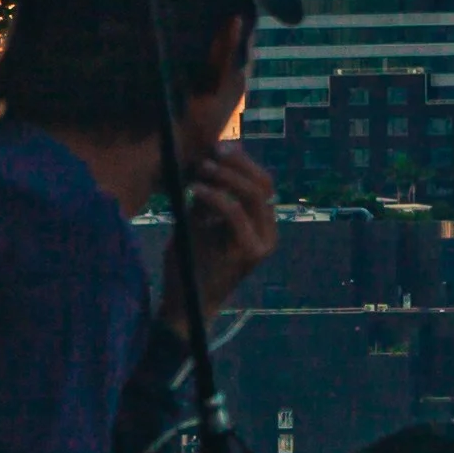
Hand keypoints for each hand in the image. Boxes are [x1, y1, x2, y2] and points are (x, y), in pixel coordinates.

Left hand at [176, 141, 279, 316]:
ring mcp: (261, 244)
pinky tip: (196, 188)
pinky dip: (215, 196)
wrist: (185, 304)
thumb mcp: (200, 221)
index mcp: (261, 224)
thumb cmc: (190, 262)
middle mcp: (268, 233)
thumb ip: (210, 195)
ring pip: (253, 194)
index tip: (218, 147)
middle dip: (237, 163)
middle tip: (212, 152)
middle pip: (264, 184)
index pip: (262, 182)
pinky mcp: (248, 253)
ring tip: (201, 169)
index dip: (242, 161)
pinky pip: (235, 213)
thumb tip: (213, 159)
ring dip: (226, 176)